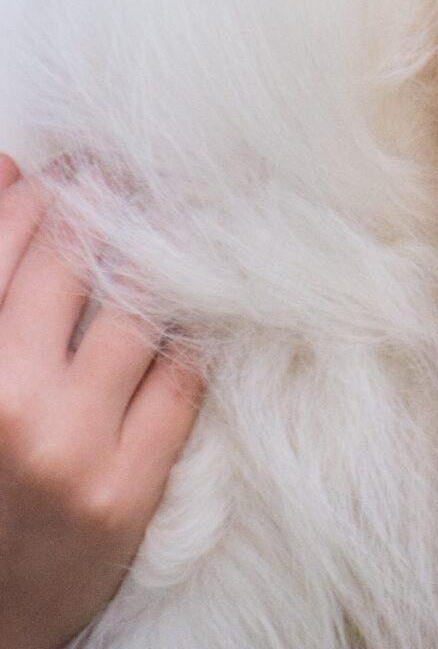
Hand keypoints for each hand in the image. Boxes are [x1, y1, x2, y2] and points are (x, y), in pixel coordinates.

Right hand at [0, 155, 201, 648]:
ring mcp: (71, 446)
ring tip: (186, 213)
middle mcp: (7, 399)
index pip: (9, 235)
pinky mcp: (127, 487)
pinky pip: (184, 372)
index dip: (51, 186)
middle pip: (79, 255)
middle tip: (142, 168)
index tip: (83, 161)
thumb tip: (12, 165)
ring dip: (169, 249)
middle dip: (113, 197)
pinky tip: (207, 297)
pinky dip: (197, 326)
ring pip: (143, 304)